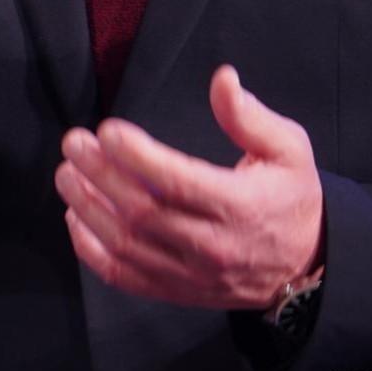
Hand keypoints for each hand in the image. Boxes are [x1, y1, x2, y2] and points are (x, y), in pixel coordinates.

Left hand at [57, 65, 324, 309]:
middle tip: (74, 144)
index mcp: (241, 205)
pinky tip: (76, 218)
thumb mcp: (289, 149)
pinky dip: (91, 250)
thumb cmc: (291, 198)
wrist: (304, 265)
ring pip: (126, 244)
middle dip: (99, 174)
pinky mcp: (176, 291)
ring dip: (87, 208)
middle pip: (142, 212)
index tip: (108, 130)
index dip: (137, 156)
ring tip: (67, 174)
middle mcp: (212, 245)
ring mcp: (191, 274)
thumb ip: (250, 116)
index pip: (178, 182)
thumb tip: (222, 79)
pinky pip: (123, 277)